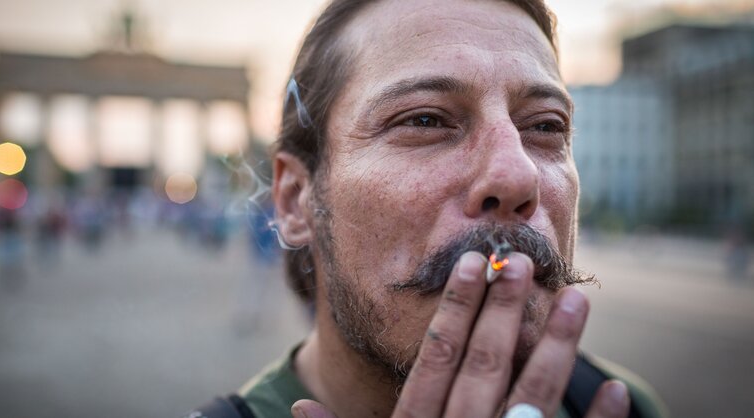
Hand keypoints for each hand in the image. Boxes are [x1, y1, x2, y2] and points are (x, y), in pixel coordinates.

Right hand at [290, 252, 629, 417]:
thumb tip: (297, 405)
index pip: (437, 356)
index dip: (455, 308)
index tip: (472, 265)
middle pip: (485, 364)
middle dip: (505, 312)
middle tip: (522, 264)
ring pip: (532, 396)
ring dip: (556, 348)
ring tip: (578, 302)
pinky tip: (618, 391)